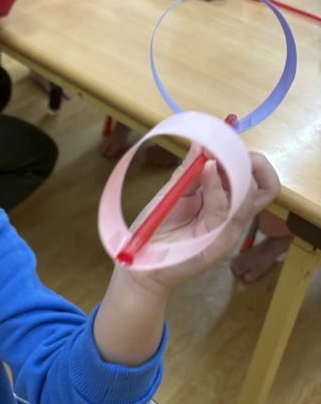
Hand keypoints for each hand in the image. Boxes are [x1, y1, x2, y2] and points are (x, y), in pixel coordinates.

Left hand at [94, 150, 278, 365]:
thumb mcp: (173, 191)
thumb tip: (202, 142)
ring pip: (251, 196)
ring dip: (234, 171)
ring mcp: (227, 230)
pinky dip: (217, 186)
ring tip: (213, 158)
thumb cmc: (156, 229)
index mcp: (223, 201)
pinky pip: (225, 210)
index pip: (253, 177)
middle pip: (265, 186)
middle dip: (249, 162)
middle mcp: (231, 215)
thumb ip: (189, 170)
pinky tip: (207, 169)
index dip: (243, 156)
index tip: (222, 139)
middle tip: (225, 149)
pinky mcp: (217, 243)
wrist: (140, 264)